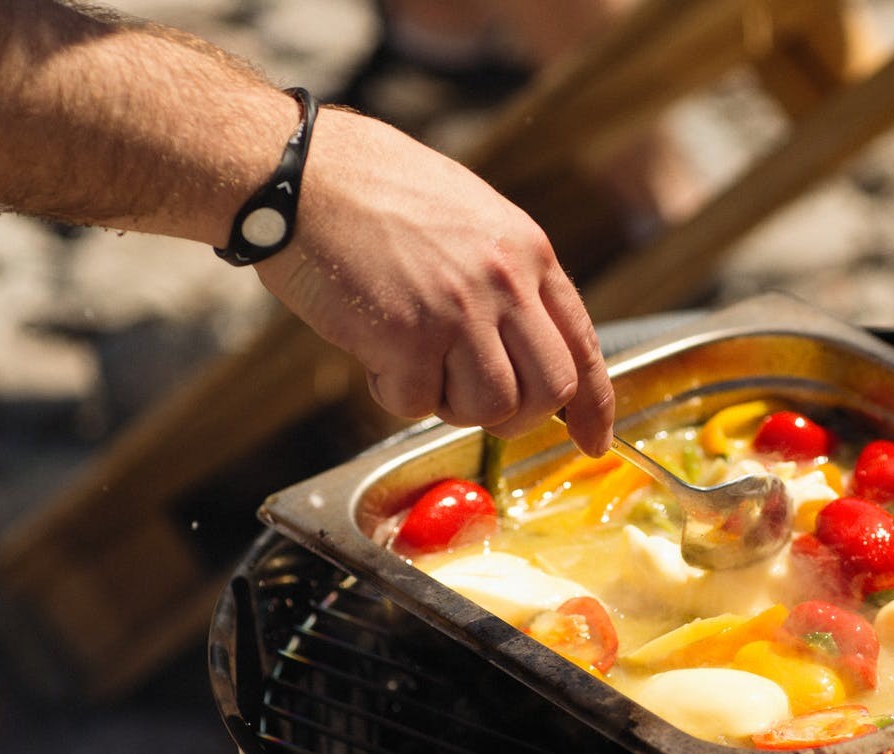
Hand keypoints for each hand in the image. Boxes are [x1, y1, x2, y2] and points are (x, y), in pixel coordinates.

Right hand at [256, 108, 614, 455]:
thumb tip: (523, 344)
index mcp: (527, 252)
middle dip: (518, 416)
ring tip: (414, 365)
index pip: (583, 343)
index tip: (593, 439)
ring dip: (451, 405)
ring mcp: (459, 312)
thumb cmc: (371, 191)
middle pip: (550, 389)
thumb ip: (505, 276)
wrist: (299, 173)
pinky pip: (417, 404)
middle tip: (476, 405)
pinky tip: (373, 351)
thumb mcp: (470, 217)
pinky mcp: (407, 338)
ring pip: (490, 408)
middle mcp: (505, 282)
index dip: (594, 404)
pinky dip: (393, 392)